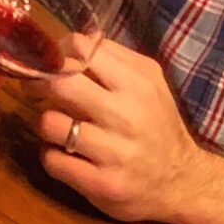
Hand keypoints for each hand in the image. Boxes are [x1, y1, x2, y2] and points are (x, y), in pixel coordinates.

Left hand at [31, 38, 213, 223]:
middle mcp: (127, 116)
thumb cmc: (159, 127)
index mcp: (138, 85)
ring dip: (48, 125)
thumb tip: (79, 39)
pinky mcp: (101, 184)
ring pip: (49, 123)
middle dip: (39, 84)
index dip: (58, 54)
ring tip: (63, 130)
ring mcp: (114, 153)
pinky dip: (53, 156)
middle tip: (40, 92)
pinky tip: (69, 156)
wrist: (184, 182)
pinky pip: (52, 160)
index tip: (56, 66)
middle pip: (59, 83)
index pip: (80, 49)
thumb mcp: (150, 85)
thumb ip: (116, 58)